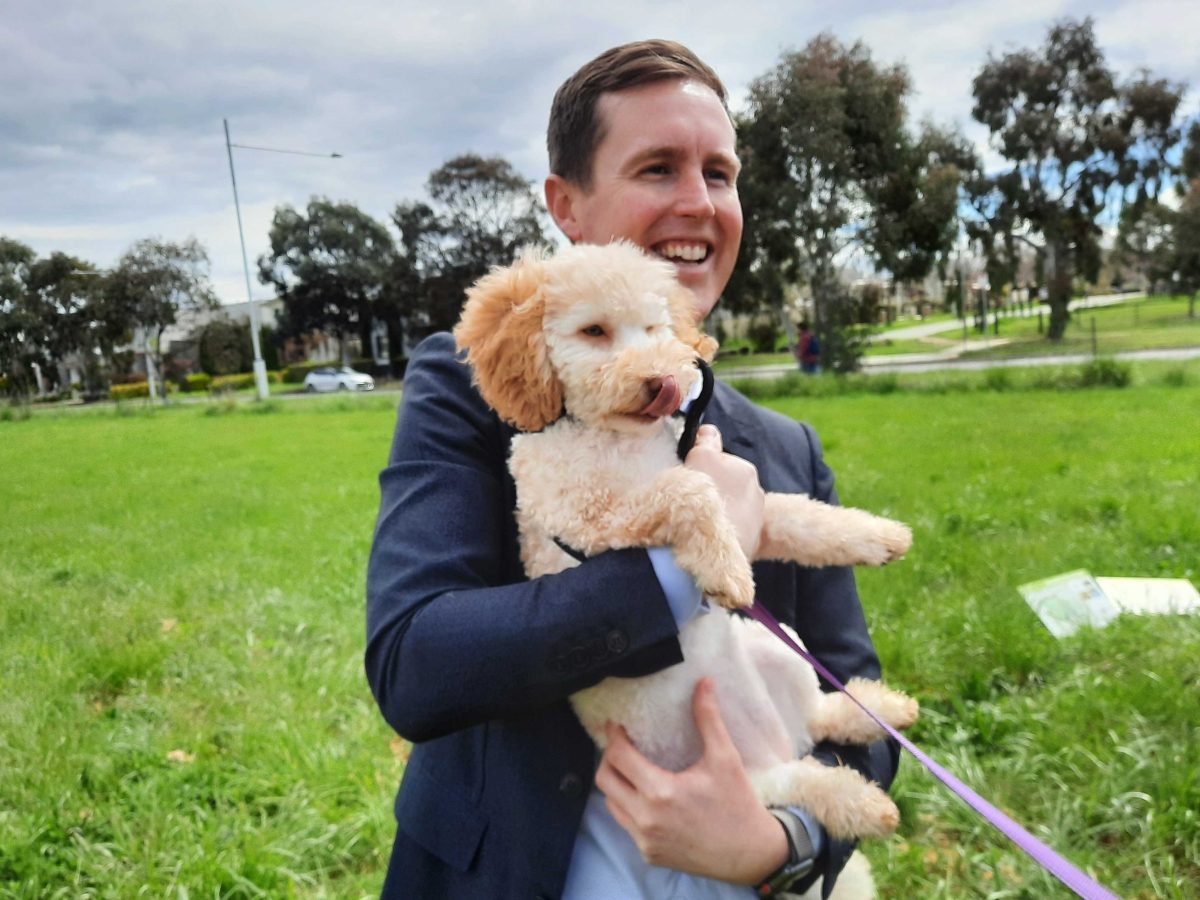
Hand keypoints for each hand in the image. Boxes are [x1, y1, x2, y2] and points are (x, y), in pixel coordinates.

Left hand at [595, 679, 787, 883]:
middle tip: (621, 745)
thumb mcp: (725, 758)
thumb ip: (708, 719)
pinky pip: (625, 824)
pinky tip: (645, 796)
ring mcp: (645, 840)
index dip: (613, 736)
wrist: (749, 854)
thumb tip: (704, 682)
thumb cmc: (737, 803)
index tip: (616, 725)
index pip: (618, 757)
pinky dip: (628, 807)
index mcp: (661, 792)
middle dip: (609, 758)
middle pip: (605, 780)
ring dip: (616, 783)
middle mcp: (646, 818)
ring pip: (611, 803)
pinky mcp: (649, 854)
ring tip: (632, 768)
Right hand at [684, 425, 764, 558]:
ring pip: (729, 509)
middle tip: (692, 502)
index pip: (721, 462)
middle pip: (726, 486)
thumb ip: (706, 442)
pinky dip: (721, 532)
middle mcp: (757, 492)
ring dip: (717, 513)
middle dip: (712, 491)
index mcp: (746, 470)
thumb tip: (709, 431)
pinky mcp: (750, 544)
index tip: (690, 478)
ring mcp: (755, 520)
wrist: (709, 545)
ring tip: (698, 523)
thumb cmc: (703, 497)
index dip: (702, 468)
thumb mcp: (700, 458)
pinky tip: (707, 538)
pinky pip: (731, 532)